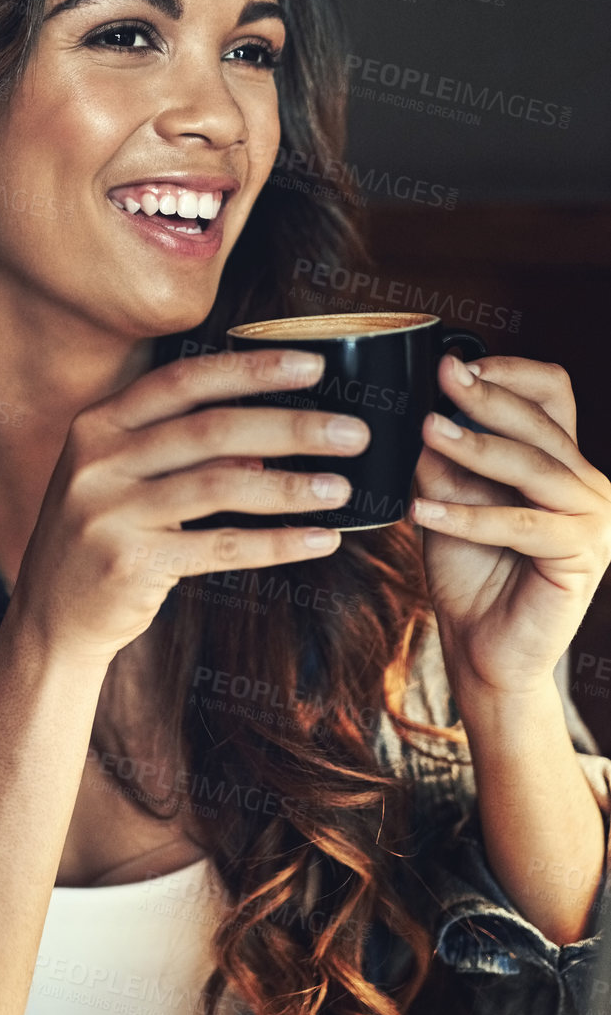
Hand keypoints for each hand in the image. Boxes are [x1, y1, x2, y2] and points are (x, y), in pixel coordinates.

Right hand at [7, 347, 369, 666]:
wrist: (49, 617)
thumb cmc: (100, 536)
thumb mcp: (127, 481)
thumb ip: (183, 454)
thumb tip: (266, 442)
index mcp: (98, 425)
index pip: (184, 381)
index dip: (251, 369)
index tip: (313, 366)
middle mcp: (98, 461)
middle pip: (211, 429)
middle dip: (292, 426)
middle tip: (353, 431)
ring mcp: (110, 512)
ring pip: (221, 485)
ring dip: (292, 486)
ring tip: (344, 487)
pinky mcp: (131, 563)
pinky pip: (221, 547)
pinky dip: (276, 542)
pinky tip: (318, 539)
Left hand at [409, 354, 610, 698]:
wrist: (484, 650)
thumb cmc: (470, 573)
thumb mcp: (447, 501)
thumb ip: (444, 461)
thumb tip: (428, 416)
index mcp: (560, 462)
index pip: (552, 394)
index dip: (510, 372)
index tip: (455, 363)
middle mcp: (586, 484)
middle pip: (543, 423)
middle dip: (488, 396)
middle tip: (442, 377)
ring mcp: (592, 519)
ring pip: (533, 467)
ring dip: (477, 447)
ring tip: (427, 431)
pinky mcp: (581, 555)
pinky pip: (521, 525)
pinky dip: (468, 517)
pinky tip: (423, 511)